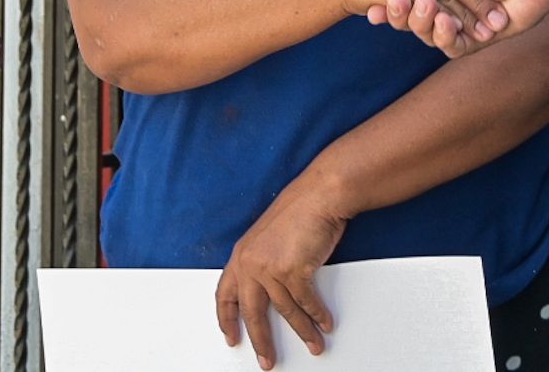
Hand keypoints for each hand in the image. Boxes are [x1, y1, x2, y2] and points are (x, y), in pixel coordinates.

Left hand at [215, 179, 349, 368]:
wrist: (319, 195)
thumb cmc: (299, 210)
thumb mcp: (269, 237)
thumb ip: (263, 261)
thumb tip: (270, 287)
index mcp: (241, 255)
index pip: (225, 295)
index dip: (227, 320)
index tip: (231, 338)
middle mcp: (250, 263)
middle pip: (252, 314)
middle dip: (261, 341)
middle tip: (267, 360)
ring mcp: (270, 267)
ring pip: (285, 312)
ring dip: (302, 331)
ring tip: (313, 344)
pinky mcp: (293, 270)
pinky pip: (306, 302)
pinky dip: (317, 316)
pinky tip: (323, 323)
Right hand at [339, 0, 511, 46]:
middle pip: (418, 13)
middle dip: (401, 13)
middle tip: (390, 3)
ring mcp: (472, 15)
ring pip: (433, 31)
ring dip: (421, 24)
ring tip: (423, 6)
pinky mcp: (487, 34)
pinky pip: (457, 46)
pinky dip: (445, 38)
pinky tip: (443, 22)